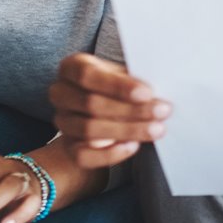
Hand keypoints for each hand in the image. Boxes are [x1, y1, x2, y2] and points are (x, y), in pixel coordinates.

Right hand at [49, 53, 170, 167]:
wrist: (102, 109)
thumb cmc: (117, 86)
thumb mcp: (124, 75)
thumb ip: (134, 80)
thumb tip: (156, 94)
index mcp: (71, 67)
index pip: (87, 75)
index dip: (118, 86)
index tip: (148, 93)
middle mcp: (60, 93)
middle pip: (91, 104)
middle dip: (131, 110)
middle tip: (162, 111)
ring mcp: (62, 121)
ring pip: (89, 130)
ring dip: (127, 130)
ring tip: (156, 129)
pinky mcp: (68, 147)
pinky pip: (84, 156)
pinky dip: (110, 154)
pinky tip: (133, 146)